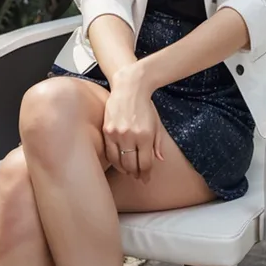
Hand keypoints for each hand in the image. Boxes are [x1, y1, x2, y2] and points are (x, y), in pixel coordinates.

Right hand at [103, 66, 164, 182]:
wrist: (129, 86)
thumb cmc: (145, 104)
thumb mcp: (156, 123)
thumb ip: (157, 143)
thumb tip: (159, 160)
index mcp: (145, 136)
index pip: (145, 163)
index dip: (146, 174)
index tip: (146, 178)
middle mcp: (130, 136)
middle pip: (131, 165)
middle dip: (136, 173)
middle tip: (138, 176)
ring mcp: (117, 133)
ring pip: (118, 161)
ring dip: (124, 169)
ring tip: (129, 170)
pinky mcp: (107, 130)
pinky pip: (109, 152)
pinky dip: (114, 160)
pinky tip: (119, 161)